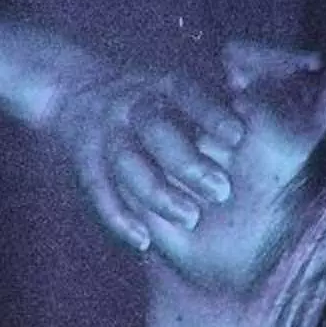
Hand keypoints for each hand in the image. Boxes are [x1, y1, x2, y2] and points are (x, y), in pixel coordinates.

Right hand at [47, 64, 245, 251]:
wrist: (72, 90)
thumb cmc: (144, 96)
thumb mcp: (170, 84)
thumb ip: (207, 97)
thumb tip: (252, 108)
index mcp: (159, 84)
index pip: (186, 94)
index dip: (211, 114)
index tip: (238, 137)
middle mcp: (129, 106)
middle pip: (155, 132)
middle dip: (188, 163)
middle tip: (222, 191)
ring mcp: (104, 133)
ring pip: (127, 164)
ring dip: (158, 194)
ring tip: (190, 218)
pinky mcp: (84, 160)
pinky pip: (98, 191)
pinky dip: (119, 218)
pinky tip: (144, 241)